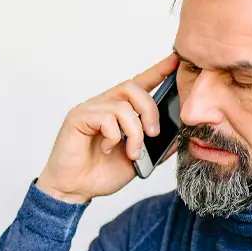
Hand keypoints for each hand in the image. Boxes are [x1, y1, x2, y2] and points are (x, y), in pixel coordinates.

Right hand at [36, 53, 178, 203]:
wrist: (75, 189)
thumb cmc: (100, 173)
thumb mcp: (138, 160)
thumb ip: (156, 147)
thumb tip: (176, 136)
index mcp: (119, 111)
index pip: (140, 83)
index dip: (158, 71)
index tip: (175, 61)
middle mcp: (105, 105)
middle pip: (133, 87)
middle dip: (150, 110)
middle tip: (153, 133)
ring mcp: (90, 109)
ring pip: (123, 106)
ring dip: (134, 133)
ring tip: (132, 153)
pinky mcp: (78, 117)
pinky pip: (106, 118)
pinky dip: (114, 138)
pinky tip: (105, 149)